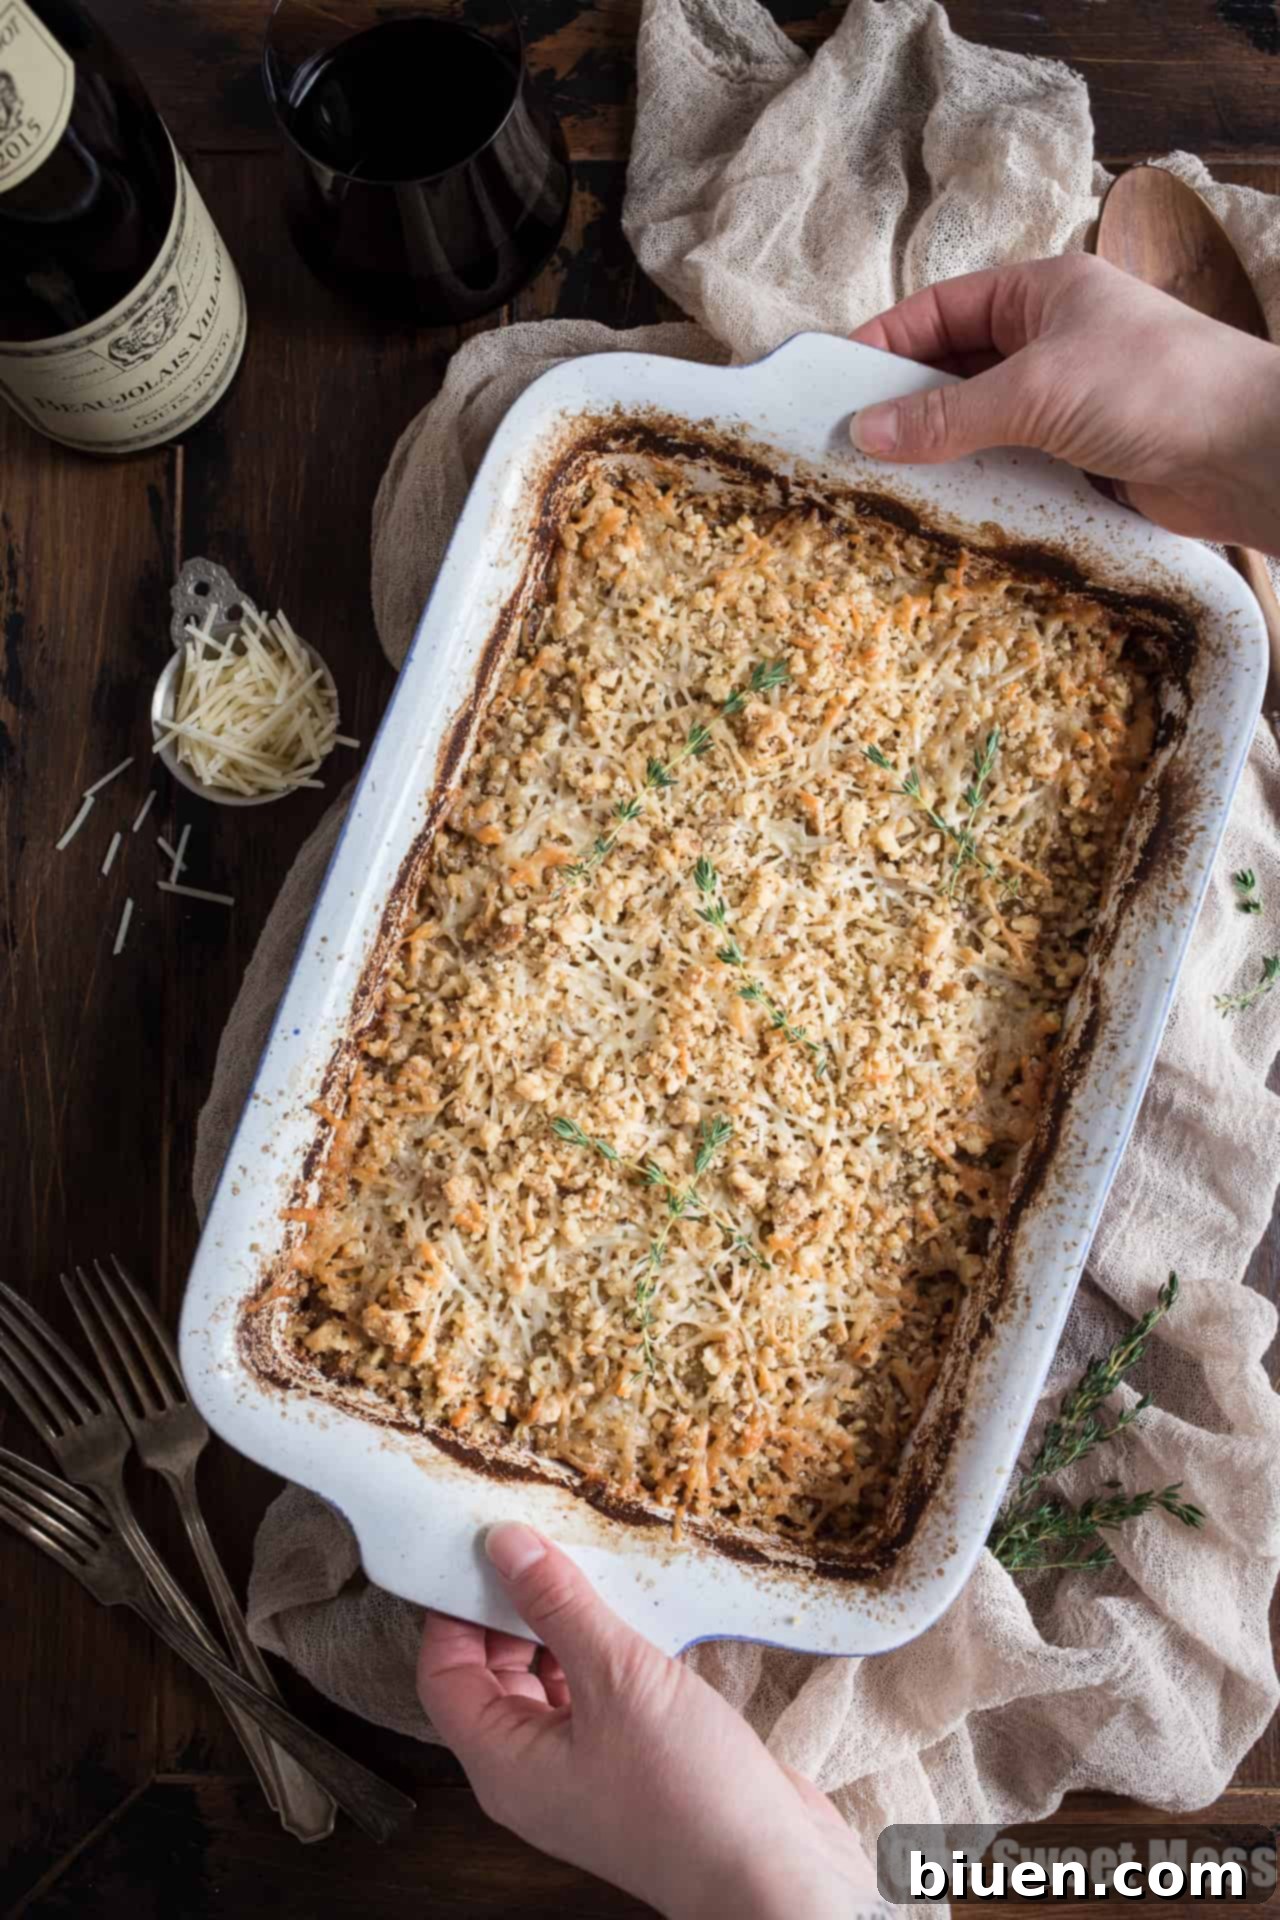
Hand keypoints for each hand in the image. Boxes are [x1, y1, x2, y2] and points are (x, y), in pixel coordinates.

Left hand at [417, 1524, 880, 1919]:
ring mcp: (585, 1769)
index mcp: (505, 1764)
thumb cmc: (687, 1795)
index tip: (477, 1544)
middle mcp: (534, 1771)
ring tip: (584, 1562)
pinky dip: (603, 1648)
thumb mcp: (617, 1679)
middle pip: (492, 1673)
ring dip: (561, 1623)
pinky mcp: (633, 1762)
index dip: (452, 1606)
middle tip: (537, 1539)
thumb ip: (558, 1606)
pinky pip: (597, 1692)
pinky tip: (631, 1609)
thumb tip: (507, 1545)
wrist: (774, 1874)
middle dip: (509, 1606)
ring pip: (549, 1679)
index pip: (444, 1672)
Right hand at [848, 254, 1279, 555]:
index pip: (941, 309)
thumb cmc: (1150, 387)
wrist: (1245, 452)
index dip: (886, 344)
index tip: (834, 384)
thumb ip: (947, 416)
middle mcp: (1052, 340)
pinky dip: (977, 486)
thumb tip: (865, 432)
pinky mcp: (1081, 459)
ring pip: (981, 424)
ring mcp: (1067, 401)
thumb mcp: (1035, 389)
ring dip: (939, 453)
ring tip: (881, 485)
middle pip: (956, 369)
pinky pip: (1011, 467)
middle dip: (905, 405)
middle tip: (848, 445)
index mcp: (1042, 292)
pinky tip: (941, 511)